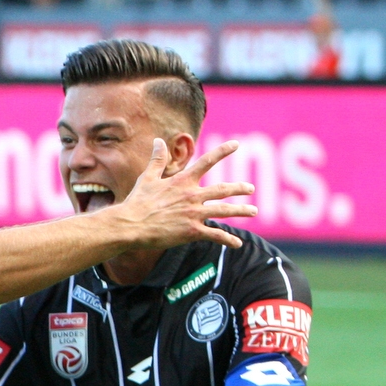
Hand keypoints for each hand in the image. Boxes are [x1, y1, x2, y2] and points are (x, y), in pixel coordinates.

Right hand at [115, 139, 255, 250]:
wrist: (131, 225)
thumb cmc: (137, 202)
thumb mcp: (147, 178)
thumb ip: (157, 159)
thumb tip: (157, 141)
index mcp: (182, 181)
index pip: (207, 162)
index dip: (223, 152)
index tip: (236, 144)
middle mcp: (192, 196)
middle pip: (223, 190)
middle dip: (239, 188)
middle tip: (250, 188)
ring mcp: (194, 214)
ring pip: (224, 211)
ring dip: (241, 211)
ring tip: (253, 211)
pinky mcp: (192, 232)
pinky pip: (215, 235)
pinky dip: (228, 239)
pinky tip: (238, 244)